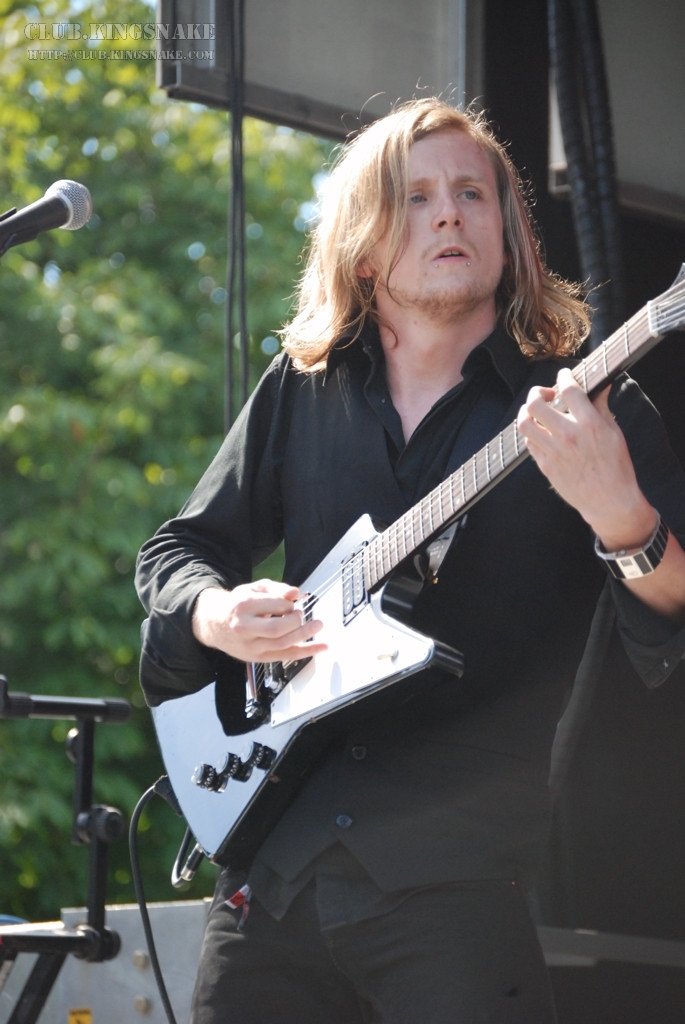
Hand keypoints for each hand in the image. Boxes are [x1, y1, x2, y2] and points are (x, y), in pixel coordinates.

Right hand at [192, 579, 325, 663]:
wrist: (214, 624)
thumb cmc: (236, 605)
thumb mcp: (252, 589)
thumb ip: (275, 589)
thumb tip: (295, 593)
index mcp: (243, 607)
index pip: (274, 605)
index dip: (288, 603)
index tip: (291, 602)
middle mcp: (245, 628)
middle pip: (278, 628)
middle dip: (296, 620)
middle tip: (301, 614)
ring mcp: (251, 646)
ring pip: (283, 644)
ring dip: (305, 635)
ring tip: (318, 625)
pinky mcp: (257, 658)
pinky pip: (285, 656)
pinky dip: (305, 652)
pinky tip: (321, 647)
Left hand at [516, 368, 655, 549]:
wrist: (609, 501)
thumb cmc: (616, 467)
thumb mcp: (614, 433)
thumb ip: (602, 407)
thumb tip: (602, 386)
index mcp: (589, 424)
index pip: (569, 390)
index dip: (563, 377)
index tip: (563, 375)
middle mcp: (568, 436)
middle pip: (536, 404)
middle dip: (536, 393)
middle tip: (545, 394)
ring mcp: (553, 452)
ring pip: (524, 424)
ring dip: (526, 413)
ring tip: (535, 412)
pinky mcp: (545, 466)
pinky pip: (529, 443)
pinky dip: (532, 433)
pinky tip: (540, 432)